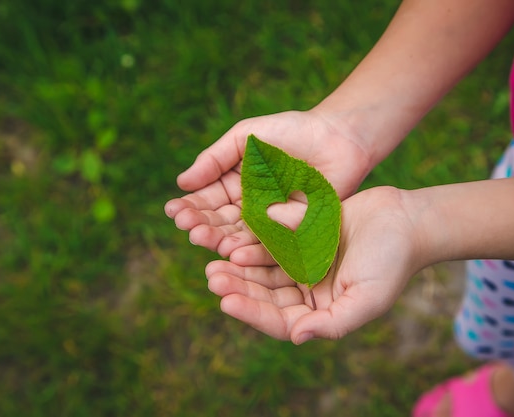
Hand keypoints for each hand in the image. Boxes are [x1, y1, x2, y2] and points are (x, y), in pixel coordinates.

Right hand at [165, 109, 374, 255]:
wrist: (338, 136)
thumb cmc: (291, 130)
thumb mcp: (245, 136)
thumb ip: (215, 158)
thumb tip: (181, 182)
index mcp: (233, 185)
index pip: (206, 200)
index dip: (190, 207)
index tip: (174, 211)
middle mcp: (248, 207)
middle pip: (220, 222)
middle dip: (202, 226)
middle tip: (189, 229)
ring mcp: (270, 222)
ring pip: (240, 236)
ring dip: (221, 240)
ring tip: (205, 239)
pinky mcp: (292, 233)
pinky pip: (270, 243)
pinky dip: (251, 248)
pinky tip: (234, 250)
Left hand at [205, 186, 423, 343]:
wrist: (406, 219)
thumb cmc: (393, 262)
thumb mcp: (368, 298)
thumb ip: (334, 322)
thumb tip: (297, 337)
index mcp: (323, 312)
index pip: (281, 321)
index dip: (253, 313)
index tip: (227, 302)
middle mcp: (310, 292)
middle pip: (266, 296)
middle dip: (239, 288)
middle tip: (213, 278)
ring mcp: (305, 265)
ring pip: (265, 271)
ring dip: (240, 267)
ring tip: (216, 261)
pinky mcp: (303, 239)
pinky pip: (274, 244)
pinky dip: (255, 244)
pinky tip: (235, 239)